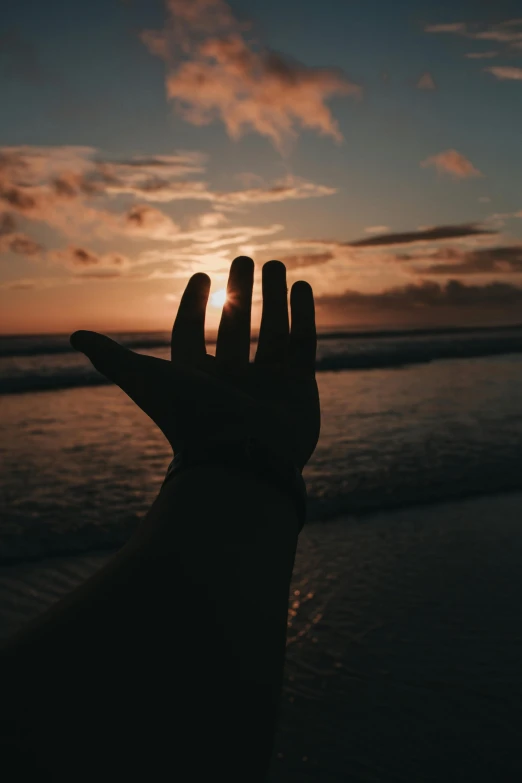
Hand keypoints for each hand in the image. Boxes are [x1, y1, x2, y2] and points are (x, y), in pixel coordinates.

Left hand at [70, 257, 319, 470]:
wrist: (243, 459)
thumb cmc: (192, 418)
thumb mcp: (146, 380)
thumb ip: (112, 358)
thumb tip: (74, 337)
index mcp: (195, 377)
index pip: (190, 333)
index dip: (192, 304)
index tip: (200, 274)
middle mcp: (230, 379)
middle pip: (233, 326)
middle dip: (239, 292)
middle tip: (243, 258)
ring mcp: (267, 383)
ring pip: (271, 331)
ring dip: (273, 297)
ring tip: (274, 263)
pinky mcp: (299, 386)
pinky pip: (302, 344)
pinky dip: (303, 315)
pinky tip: (301, 286)